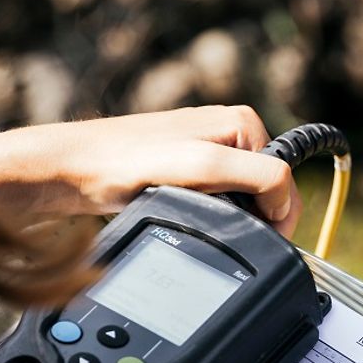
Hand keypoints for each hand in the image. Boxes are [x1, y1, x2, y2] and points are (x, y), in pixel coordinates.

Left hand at [0, 106, 302, 236]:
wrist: (76, 170)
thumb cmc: (129, 165)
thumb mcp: (205, 169)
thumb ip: (259, 177)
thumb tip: (286, 200)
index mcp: (244, 124)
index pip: (286, 181)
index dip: (277, 219)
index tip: (251, 239)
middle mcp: (231, 131)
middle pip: (267, 193)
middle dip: (251, 218)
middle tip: (214, 228)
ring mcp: (211, 150)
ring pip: (244, 201)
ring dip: (229, 218)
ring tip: (194, 218)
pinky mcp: (192, 169)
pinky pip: (222, 202)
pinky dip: (212, 216)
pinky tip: (186, 215)